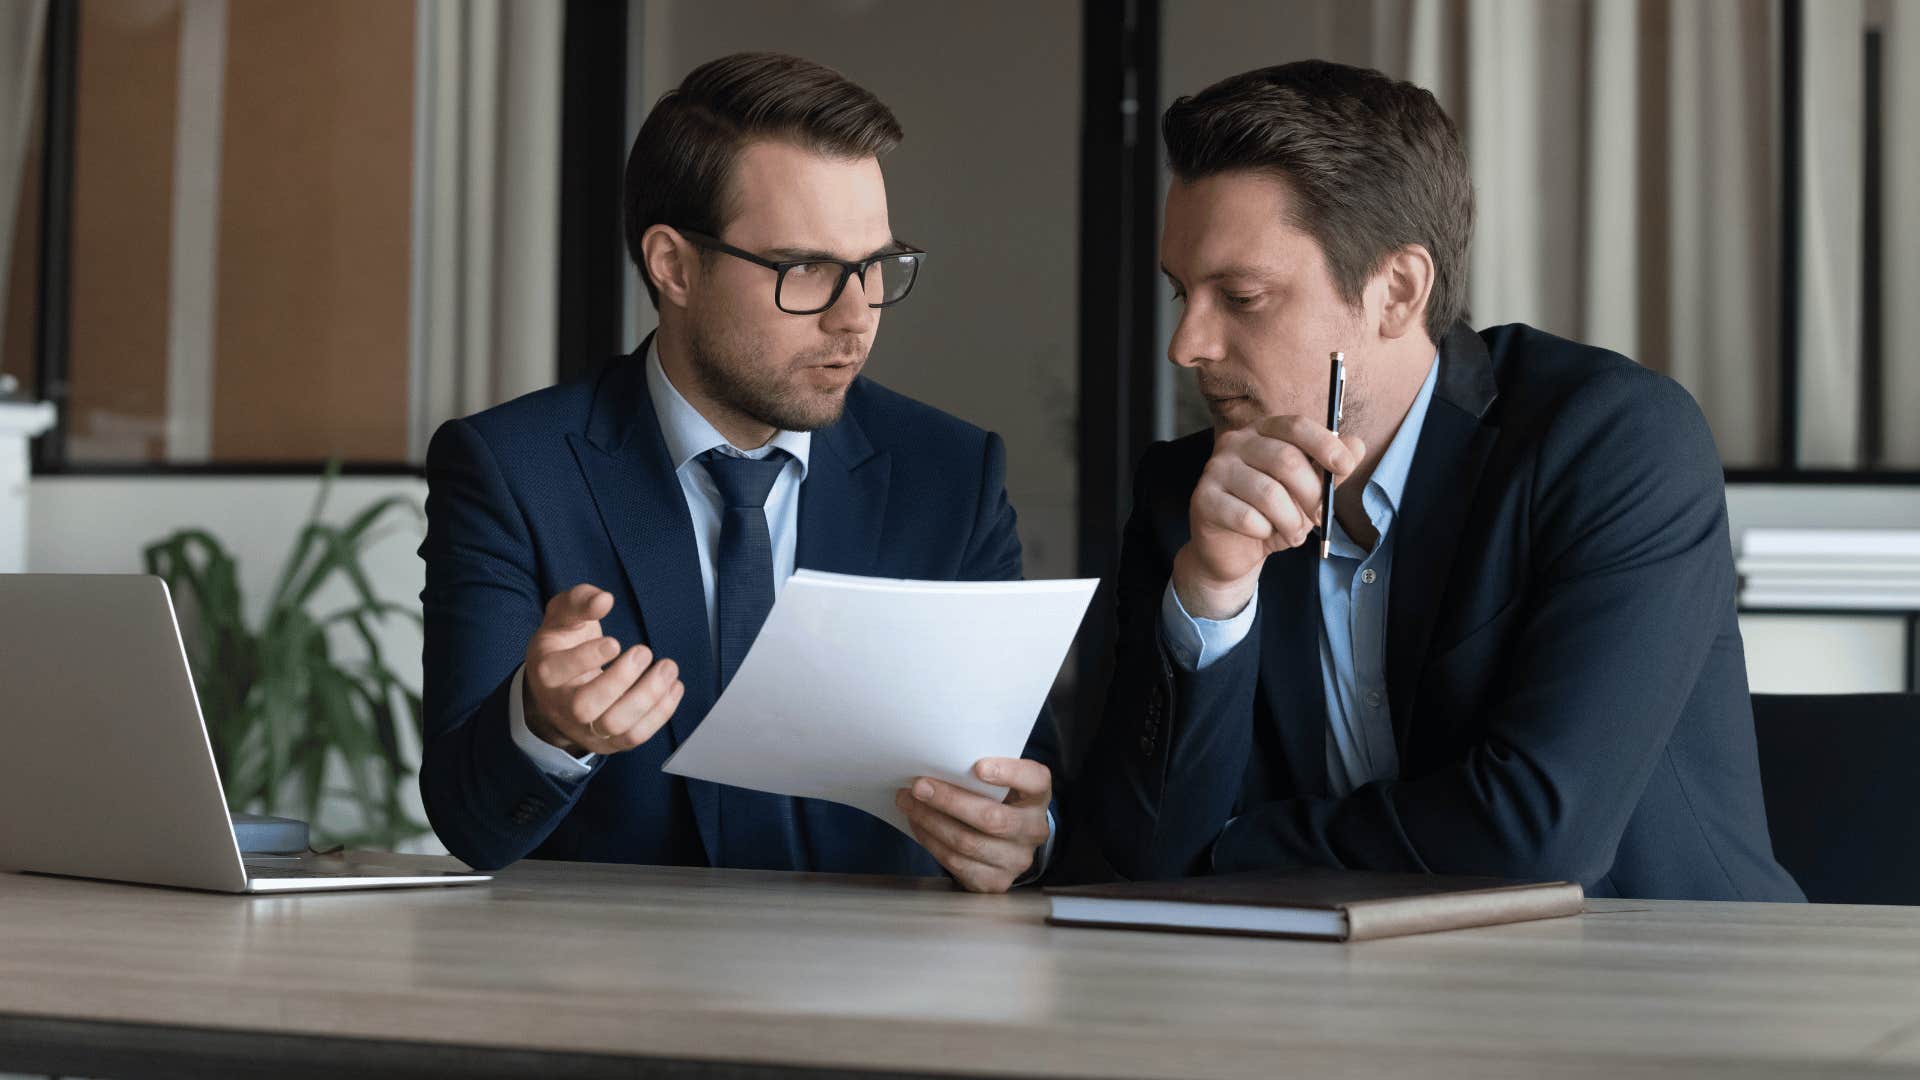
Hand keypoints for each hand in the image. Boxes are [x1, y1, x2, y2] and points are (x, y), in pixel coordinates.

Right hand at [522, 584, 683, 755]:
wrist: (558, 691)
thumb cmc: (563, 646)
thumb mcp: (562, 617)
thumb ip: (579, 602)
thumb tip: (604, 599)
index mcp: (546, 671)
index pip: (558, 671)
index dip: (587, 657)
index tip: (615, 642)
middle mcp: (561, 706)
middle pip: (584, 707)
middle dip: (620, 680)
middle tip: (644, 652)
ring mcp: (585, 729)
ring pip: (614, 726)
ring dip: (648, 697)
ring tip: (668, 668)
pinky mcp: (609, 742)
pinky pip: (635, 736)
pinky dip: (660, 713)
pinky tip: (674, 687)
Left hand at [895, 757, 1051, 892]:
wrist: (1006, 844)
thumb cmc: (997, 802)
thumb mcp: (1000, 784)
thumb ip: (981, 774)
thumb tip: (937, 764)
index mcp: (1038, 797)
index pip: (1034, 781)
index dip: (1009, 773)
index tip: (978, 766)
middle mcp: (1033, 830)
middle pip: (991, 818)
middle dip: (949, 800)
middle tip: (919, 786)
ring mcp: (1017, 860)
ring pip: (968, 842)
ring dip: (931, 821)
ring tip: (909, 803)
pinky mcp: (996, 881)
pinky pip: (957, 862)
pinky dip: (931, 841)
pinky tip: (918, 825)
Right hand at [1172, 415, 1365, 618]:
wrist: (1233, 550)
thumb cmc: (1272, 515)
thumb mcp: (1307, 492)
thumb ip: (1329, 470)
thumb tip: (1357, 446)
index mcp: (1263, 431)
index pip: (1296, 426)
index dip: (1324, 444)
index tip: (1346, 467)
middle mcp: (1236, 442)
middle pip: (1286, 460)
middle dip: (1312, 495)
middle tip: (1319, 518)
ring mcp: (1215, 469)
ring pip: (1268, 493)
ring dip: (1290, 521)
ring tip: (1293, 534)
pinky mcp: (1203, 499)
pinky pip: (1246, 517)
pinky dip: (1264, 532)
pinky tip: (1262, 535)